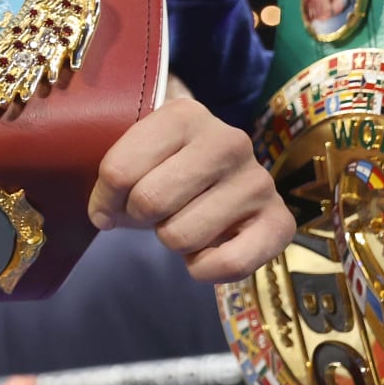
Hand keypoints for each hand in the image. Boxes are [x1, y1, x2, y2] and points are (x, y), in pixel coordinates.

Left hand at [89, 97, 293, 281]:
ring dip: (171, 239)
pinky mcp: (280, 221)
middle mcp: (227, 141)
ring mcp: (258, 181)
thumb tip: (104, 216)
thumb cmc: (166, 167)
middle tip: (153, 211)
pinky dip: (203, 269)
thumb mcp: (134, 156)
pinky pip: (228, 264)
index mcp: (183, 115)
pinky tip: (204, 251)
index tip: (112, 202)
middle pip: (149, 202)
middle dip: (139, 217)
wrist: (222, 177)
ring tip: (184, 219)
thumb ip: (112, 178)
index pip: (118, 171)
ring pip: (180, 236)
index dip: (105, 199)